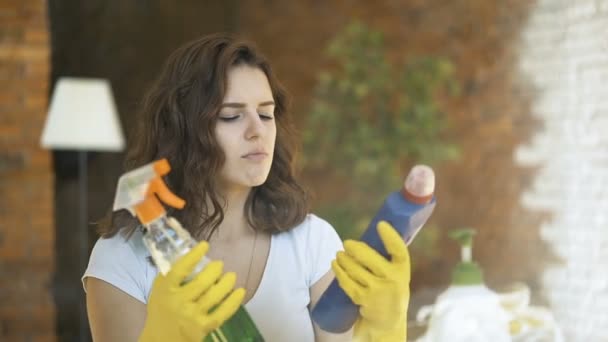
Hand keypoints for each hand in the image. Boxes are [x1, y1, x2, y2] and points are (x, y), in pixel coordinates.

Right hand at [139, 241, 244, 341]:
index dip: (193, 256)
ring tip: (231, 276)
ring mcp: (192, 316)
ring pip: (214, 296)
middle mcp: (178, 302)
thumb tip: (192, 253)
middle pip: (201, 283)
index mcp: (165, 290)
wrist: (161, 339)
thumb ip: (172, 275)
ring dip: (226, 283)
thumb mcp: (160, 291)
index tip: (205, 245)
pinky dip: (233, 301)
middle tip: (220, 265)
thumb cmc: (161, 311)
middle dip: (214, 270)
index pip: (179, 270)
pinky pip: (222, 312)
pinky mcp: (203, 327)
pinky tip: (240, 291)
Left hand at [332, 221, 410, 340]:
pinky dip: (339, 272)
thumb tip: (371, 231)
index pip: (400, 251)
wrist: (389, 321)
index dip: (391, 237)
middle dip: (356, 249)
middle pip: (371, 260)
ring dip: (344, 260)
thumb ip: (387, 257)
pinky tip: (335, 265)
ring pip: (356, 271)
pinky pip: (348, 283)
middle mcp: (393, 281)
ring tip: (338, 254)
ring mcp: (378, 292)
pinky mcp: (364, 301)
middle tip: (346, 243)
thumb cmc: (390, 288)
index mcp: (403, 270)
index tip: (381, 224)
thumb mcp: (396, 274)